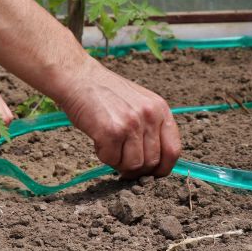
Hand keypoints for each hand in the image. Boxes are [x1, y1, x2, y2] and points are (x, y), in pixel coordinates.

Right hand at [59, 58, 180, 178]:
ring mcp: (131, 124)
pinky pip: (111, 160)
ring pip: (133, 166)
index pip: (173, 151)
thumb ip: (151, 127)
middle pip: (151, 163)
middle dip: (135, 168)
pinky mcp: (111, 131)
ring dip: (118, 162)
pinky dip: (103, 155)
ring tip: (109, 144)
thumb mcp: (139, 103)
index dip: (162, 168)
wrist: (78, 77)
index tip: (151, 173)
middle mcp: (149, 116)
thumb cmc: (106, 92)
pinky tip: (98, 139)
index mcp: (160, 110)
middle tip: (120, 158)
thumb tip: (154, 163)